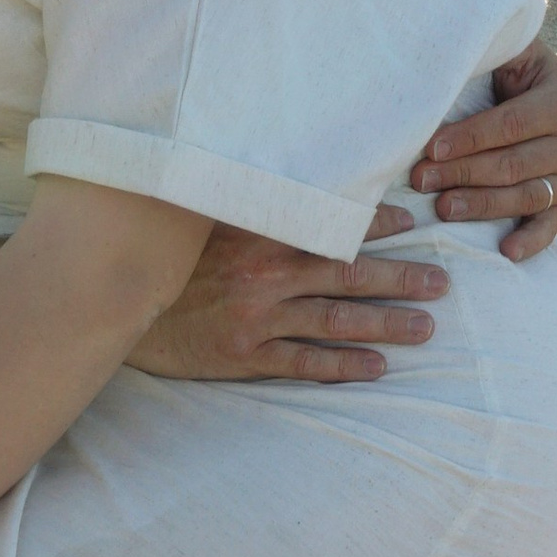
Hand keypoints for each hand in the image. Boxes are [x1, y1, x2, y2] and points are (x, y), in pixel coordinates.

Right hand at [127, 213, 445, 383]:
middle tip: (442, 282)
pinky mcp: (244, 356)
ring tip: (425, 327)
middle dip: (400, 276)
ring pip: (336, 319)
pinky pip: (304, 362)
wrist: (114, 306)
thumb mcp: (206, 222)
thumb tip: (300, 189)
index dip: (375, 222)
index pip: (329, 224)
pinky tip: (378, 367)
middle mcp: (264, 274)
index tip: (413, 220)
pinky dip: (343, 366)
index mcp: (258, 233)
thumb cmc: (168, 262)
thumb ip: (252, 208)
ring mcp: (256, 317)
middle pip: (347, 274)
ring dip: (385, 322)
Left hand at [410, 40, 556, 258]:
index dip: (469, 137)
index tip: (431, 148)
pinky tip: (507, 252)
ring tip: (444, 210)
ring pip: (525, 196)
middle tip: (420, 180)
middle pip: (511, 164)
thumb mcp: (515, 57)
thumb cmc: (519, 76)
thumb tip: (446, 51)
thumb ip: (493, 53)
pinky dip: (531, 241)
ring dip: (483, 205)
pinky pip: (550, 226)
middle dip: (462, 173)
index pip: (509, 125)